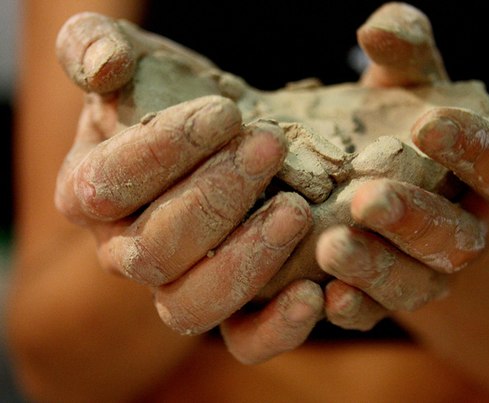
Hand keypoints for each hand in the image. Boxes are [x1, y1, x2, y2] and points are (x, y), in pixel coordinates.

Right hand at [54, 13, 322, 363]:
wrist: (226, 136)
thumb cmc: (175, 95)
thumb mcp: (137, 59)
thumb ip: (100, 48)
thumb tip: (105, 66)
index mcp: (90, 194)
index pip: (107, 186)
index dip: (164, 151)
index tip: (227, 111)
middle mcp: (125, 253)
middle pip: (154, 251)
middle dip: (215, 198)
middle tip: (269, 146)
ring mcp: (176, 288)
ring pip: (191, 306)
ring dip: (246, 261)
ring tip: (297, 211)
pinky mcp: (230, 310)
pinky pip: (243, 342)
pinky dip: (278, 327)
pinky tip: (316, 292)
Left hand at [316, 3, 488, 330]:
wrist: (396, 196)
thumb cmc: (405, 132)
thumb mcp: (410, 86)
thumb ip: (406, 53)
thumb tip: (375, 28)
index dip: (475, 148)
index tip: (429, 124)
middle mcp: (469, 230)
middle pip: (458, 237)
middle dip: (415, 220)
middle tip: (368, 198)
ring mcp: (432, 272)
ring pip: (420, 283)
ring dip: (378, 269)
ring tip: (331, 247)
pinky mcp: (391, 297)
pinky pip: (379, 313)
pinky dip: (356, 307)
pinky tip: (324, 297)